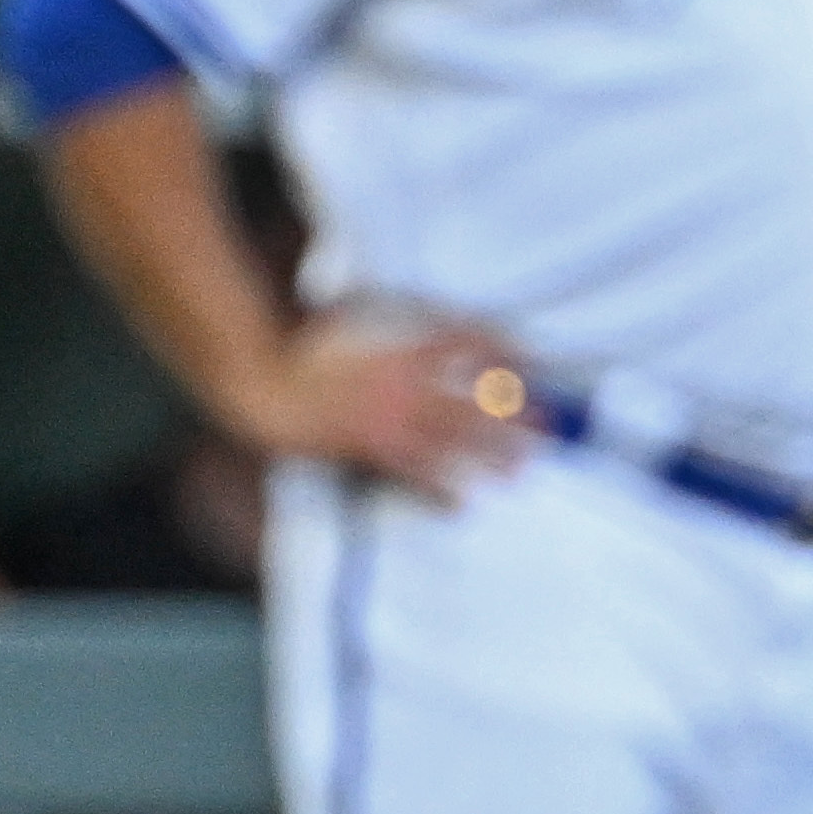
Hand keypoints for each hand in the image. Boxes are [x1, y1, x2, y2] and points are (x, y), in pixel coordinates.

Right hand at [229, 311, 536, 501]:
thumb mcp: (350, 318)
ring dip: (490, 454)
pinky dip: (440, 490)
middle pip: (471, 398)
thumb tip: (418, 309)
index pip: (463, 342)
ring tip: (522, 467)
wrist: (263, 383)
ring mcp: (389, 420)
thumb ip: (388, 316)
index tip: (529, 356)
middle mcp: (403, 386)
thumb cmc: (306, 350)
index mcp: (400, 350)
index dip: (499, 348)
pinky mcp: (370, 449)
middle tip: (549, 423)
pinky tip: (463, 505)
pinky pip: (414, 474)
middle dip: (514, 412)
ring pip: (452, 440)